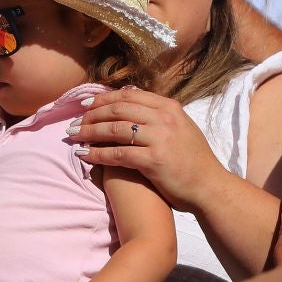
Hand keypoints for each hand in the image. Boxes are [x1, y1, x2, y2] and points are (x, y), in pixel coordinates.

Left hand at [66, 86, 221, 211]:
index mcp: (169, 107)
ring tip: (73, 136)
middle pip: (118, 109)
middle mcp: (164, 118)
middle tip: (74, 122)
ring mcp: (159, 138)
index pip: (129, 95)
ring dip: (89, 132)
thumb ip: (160, 114)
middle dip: (92, 114)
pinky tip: (85, 155)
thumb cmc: (194, 160)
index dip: (103, 98)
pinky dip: (98, 154)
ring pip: (114, 129)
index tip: (86, 104)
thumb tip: (135, 101)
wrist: (209, 187)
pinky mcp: (153, 160)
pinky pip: (118, 153)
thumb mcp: (181, 127)